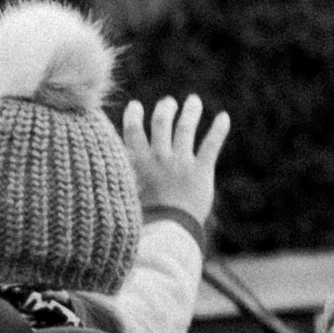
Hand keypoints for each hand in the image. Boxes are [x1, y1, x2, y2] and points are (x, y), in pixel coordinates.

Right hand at [120, 96, 231, 234]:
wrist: (167, 232)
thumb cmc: (142, 220)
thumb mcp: (123, 196)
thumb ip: (121, 179)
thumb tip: (109, 167)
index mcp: (137, 163)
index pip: (132, 131)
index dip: (134, 115)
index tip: (136, 105)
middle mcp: (158, 157)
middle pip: (161, 123)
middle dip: (165, 110)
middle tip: (168, 102)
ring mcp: (181, 162)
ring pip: (185, 127)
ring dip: (190, 111)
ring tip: (194, 100)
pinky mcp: (201, 170)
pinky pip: (211, 144)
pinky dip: (219, 129)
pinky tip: (224, 117)